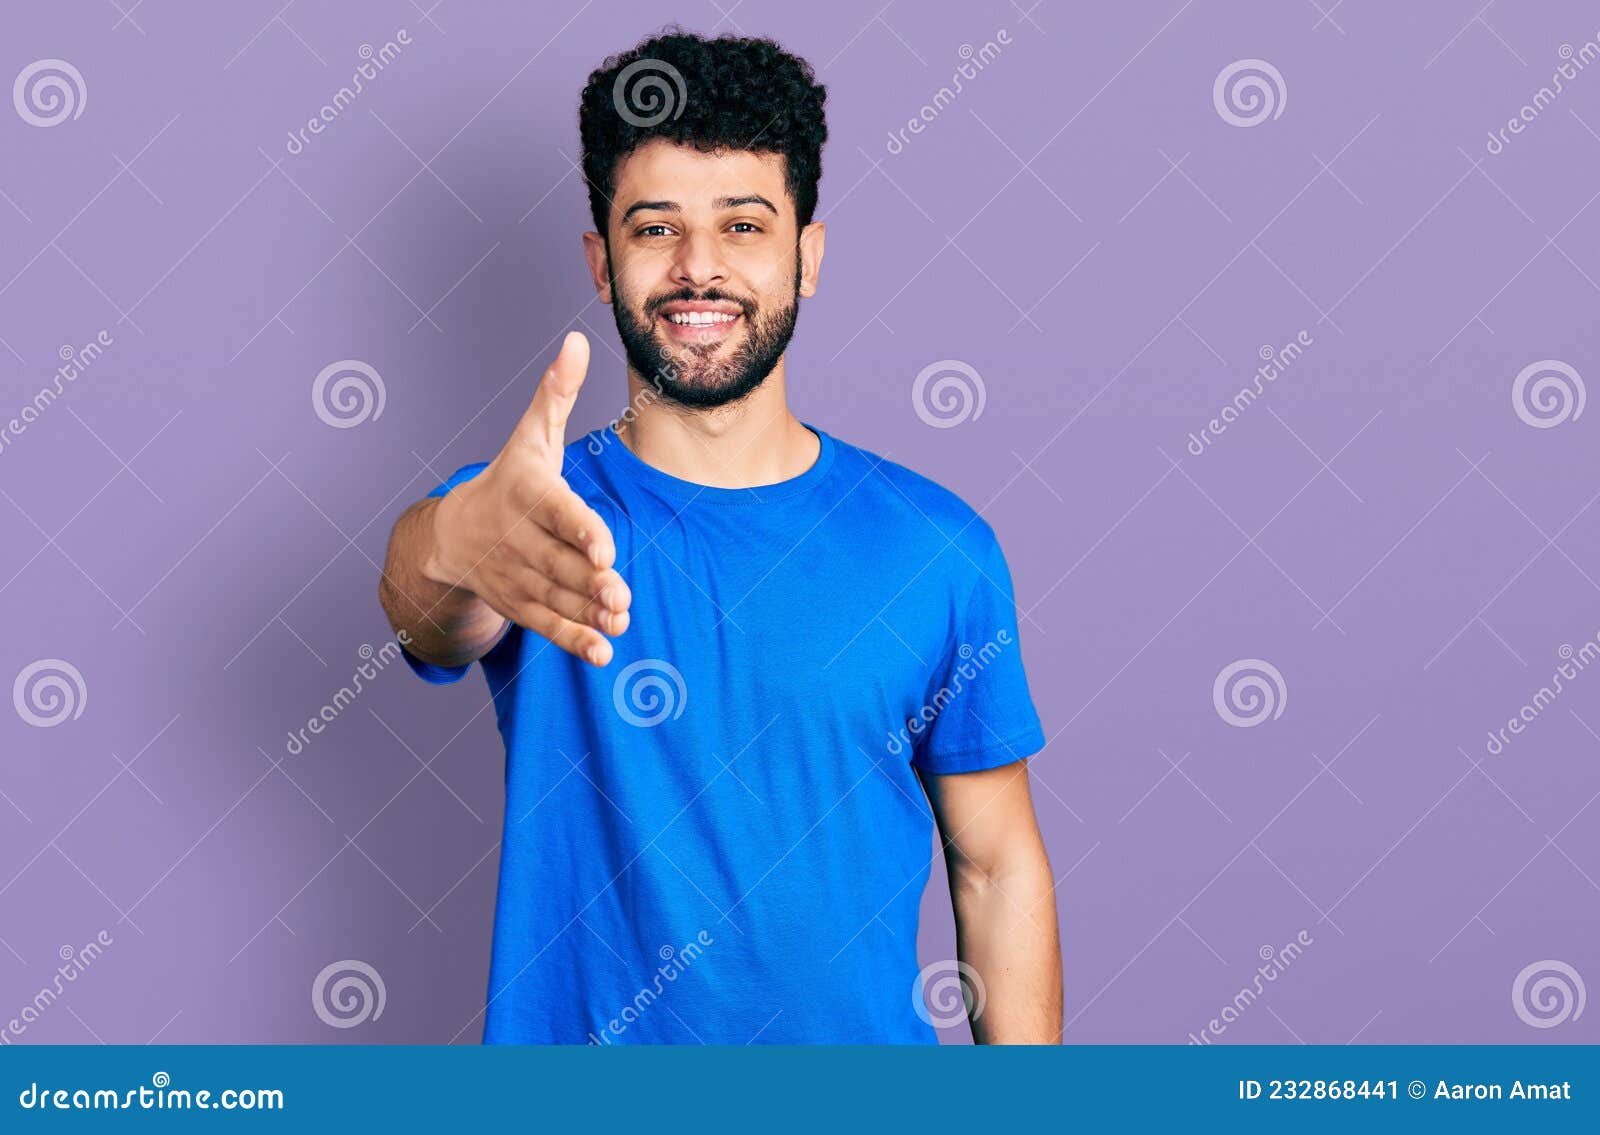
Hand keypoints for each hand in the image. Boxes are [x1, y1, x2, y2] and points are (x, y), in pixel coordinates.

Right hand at [427, 331, 629, 665]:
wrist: (449, 536)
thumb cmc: (507, 479)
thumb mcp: (529, 436)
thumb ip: (556, 394)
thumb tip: (577, 340)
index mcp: (527, 494)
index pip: (556, 512)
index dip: (579, 530)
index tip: (604, 547)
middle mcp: (519, 538)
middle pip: (559, 562)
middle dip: (589, 580)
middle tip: (620, 593)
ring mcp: (519, 576)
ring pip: (556, 597)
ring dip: (587, 613)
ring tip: (620, 620)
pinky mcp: (521, 605)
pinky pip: (547, 625)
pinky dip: (574, 641)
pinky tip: (603, 652)